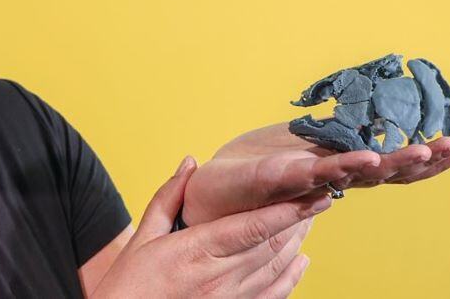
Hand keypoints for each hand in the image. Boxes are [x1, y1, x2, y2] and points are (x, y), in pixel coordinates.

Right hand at [91, 157, 328, 298]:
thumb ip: (169, 197)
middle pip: (271, 245)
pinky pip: (272, 295)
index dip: (286, 211)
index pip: (252, 227)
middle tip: (320, 197)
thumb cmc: (129, 283)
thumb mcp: (142, 237)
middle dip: (299, 221)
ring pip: (276, 268)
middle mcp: (218, 278)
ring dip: (297, 243)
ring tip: (311, 220)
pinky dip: (291, 277)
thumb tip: (190, 163)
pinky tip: (301, 261)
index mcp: (195, 251)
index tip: (311, 195)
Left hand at [182, 123, 449, 225]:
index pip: (387, 164)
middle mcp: (325, 179)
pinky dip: (340, 166)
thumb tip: (352, 122)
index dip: (423, 158)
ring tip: (422, 153)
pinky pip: (311, 173)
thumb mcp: (292, 146)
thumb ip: (323, 141)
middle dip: (422, 161)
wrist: (205, 192)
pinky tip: (363, 160)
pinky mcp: (274, 178)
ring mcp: (303, 180)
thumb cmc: (249, 172)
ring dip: (389, 163)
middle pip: (383, 171)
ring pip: (354, 174)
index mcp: (334, 167)